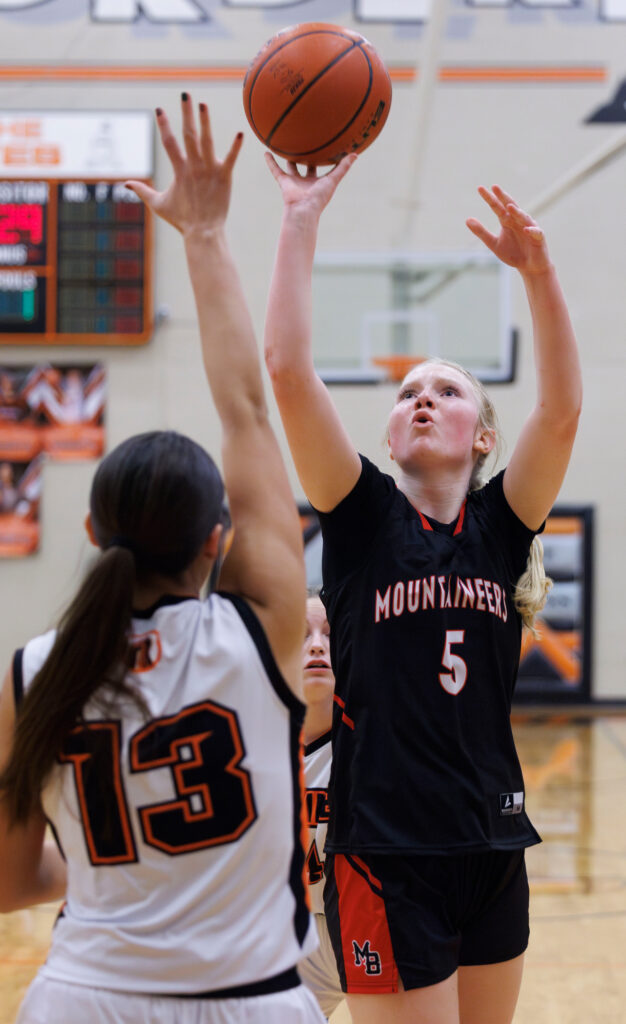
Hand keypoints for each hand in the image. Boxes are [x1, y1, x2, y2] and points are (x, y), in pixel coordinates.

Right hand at [125, 94, 242, 238]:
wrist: (203, 233)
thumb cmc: (181, 220)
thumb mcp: (158, 205)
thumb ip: (143, 191)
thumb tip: (126, 183)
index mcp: (179, 170)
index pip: (169, 143)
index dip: (164, 126)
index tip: (159, 109)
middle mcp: (193, 167)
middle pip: (188, 135)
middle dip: (186, 113)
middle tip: (185, 94)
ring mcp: (209, 171)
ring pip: (207, 142)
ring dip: (205, 122)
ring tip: (203, 104)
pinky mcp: (224, 177)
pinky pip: (230, 159)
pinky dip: (235, 147)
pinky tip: (240, 133)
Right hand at [264, 152, 356, 218]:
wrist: (303, 209)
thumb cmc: (320, 197)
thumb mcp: (333, 179)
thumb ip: (343, 167)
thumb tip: (356, 154)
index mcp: (317, 181)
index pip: (321, 167)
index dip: (323, 158)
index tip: (325, 147)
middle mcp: (305, 181)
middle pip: (305, 166)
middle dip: (306, 156)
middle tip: (306, 142)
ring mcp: (294, 181)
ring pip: (290, 166)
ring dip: (287, 157)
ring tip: (285, 145)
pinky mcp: (284, 182)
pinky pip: (275, 170)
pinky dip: (270, 162)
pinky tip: (266, 152)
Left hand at [466, 185, 550, 275]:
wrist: (529, 266)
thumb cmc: (512, 253)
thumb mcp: (493, 244)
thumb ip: (481, 232)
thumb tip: (467, 219)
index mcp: (507, 221)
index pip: (497, 207)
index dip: (489, 198)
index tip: (479, 188)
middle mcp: (518, 221)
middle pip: (510, 206)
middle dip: (503, 197)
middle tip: (495, 187)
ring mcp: (529, 227)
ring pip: (523, 217)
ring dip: (517, 212)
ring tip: (508, 206)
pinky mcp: (539, 238)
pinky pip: (536, 232)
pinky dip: (531, 231)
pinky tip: (525, 229)